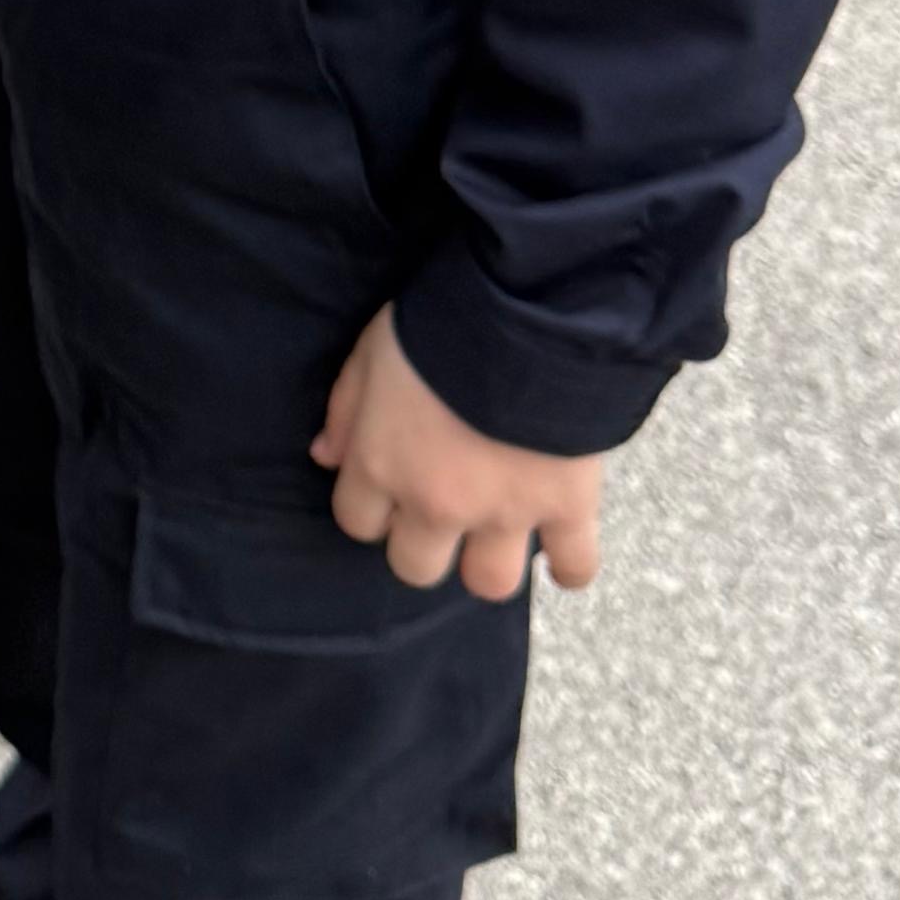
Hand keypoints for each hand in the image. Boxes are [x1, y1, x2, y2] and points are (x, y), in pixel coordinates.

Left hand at [315, 304, 604, 599]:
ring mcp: (504, 513)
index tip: (389, 489)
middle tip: (443, 511)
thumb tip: (325, 457)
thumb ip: (345, 410)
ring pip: (488, 582)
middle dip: (423, 544)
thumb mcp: (370, 352)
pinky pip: (574, 565)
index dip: (372, 509)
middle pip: (415, 567)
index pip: (357, 523)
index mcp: (381, 466)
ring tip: (497, 536)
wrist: (523, 317)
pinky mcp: (566, 507)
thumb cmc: (438, 326)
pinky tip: (564, 555)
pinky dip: (572, 566)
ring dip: (488, 563)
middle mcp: (437, 504)